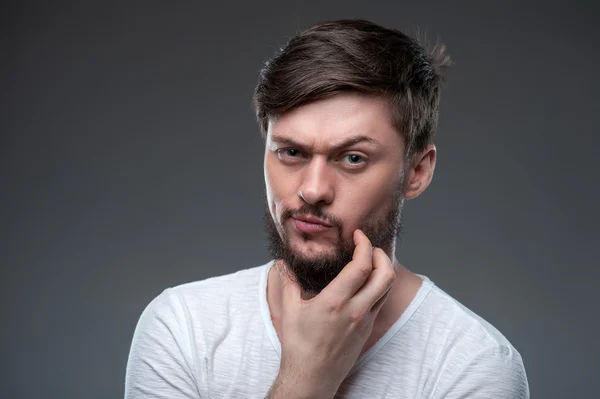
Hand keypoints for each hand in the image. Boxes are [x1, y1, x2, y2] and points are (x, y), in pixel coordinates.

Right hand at [267, 229, 395, 398]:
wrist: (312, 377)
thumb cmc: (299, 346)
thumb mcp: (289, 311)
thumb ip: (288, 282)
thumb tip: (282, 263)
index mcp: (335, 301)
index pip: (361, 266)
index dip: (364, 245)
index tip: (357, 235)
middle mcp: (355, 310)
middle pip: (384, 275)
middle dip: (381, 254)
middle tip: (369, 246)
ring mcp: (364, 320)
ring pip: (387, 288)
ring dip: (383, 269)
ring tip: (371, 260)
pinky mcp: (367, 329)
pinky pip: (381, 302)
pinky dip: (379, 286)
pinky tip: (367, 282)